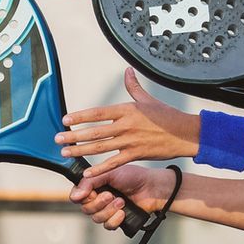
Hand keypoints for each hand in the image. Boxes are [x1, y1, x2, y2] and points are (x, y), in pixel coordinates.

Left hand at [59, 69, 195, 176]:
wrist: (186, 134)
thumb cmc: (168, 116)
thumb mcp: (149, 100)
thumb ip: (134, 87)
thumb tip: (128, 71)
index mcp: (127, 110)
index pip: (97, 113)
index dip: (80, 116)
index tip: (65, 120)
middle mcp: (126, 125)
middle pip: (94, 131)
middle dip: (73, 136)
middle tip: (58, 139)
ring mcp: (130, 141)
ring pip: (100, 147)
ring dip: (81, 151)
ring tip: (66, 153)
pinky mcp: (136, 154)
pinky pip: (114, 162)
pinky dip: (100, 168)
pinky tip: (87, 173)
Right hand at [70, 162, 170, 231]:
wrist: (151, 187)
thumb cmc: (132, 176)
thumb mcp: (109, 173)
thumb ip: (91, 182)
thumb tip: (75, 195)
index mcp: (93, 186)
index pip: (76, 196)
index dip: (80, 197)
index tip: (89, 194)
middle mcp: (98, 199)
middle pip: (85, 209)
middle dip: (98, 203)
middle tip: (111, 195)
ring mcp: (107, 210)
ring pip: (96, 218)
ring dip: (109, 210)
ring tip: (121, 201)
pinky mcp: (116, 219)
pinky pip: (108, 225)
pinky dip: (115, 220)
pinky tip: (123, 213)